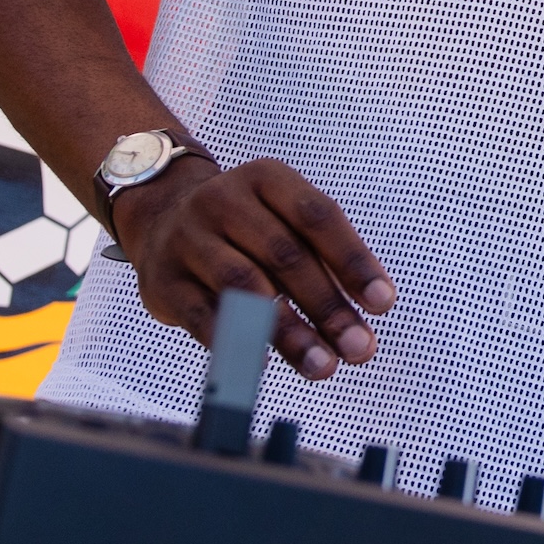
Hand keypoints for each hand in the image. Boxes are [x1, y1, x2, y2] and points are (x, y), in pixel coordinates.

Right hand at [110, 156, 395, 378]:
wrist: (161, 219)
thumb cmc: (244, 230)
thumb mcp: (283, 222)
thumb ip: (324, 261)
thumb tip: (369, 313)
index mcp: (266, 178)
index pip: (317, 217)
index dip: (353, 261)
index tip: (383, 303)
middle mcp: (223, 200)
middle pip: (285, 255)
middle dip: (327, 306)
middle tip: (358, 347)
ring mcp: (188, 238)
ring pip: (245, 287)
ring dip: (289, 331)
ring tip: (322, 365)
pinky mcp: (163, 280)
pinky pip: (202, 314)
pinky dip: (236, 340)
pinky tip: (264, 362)